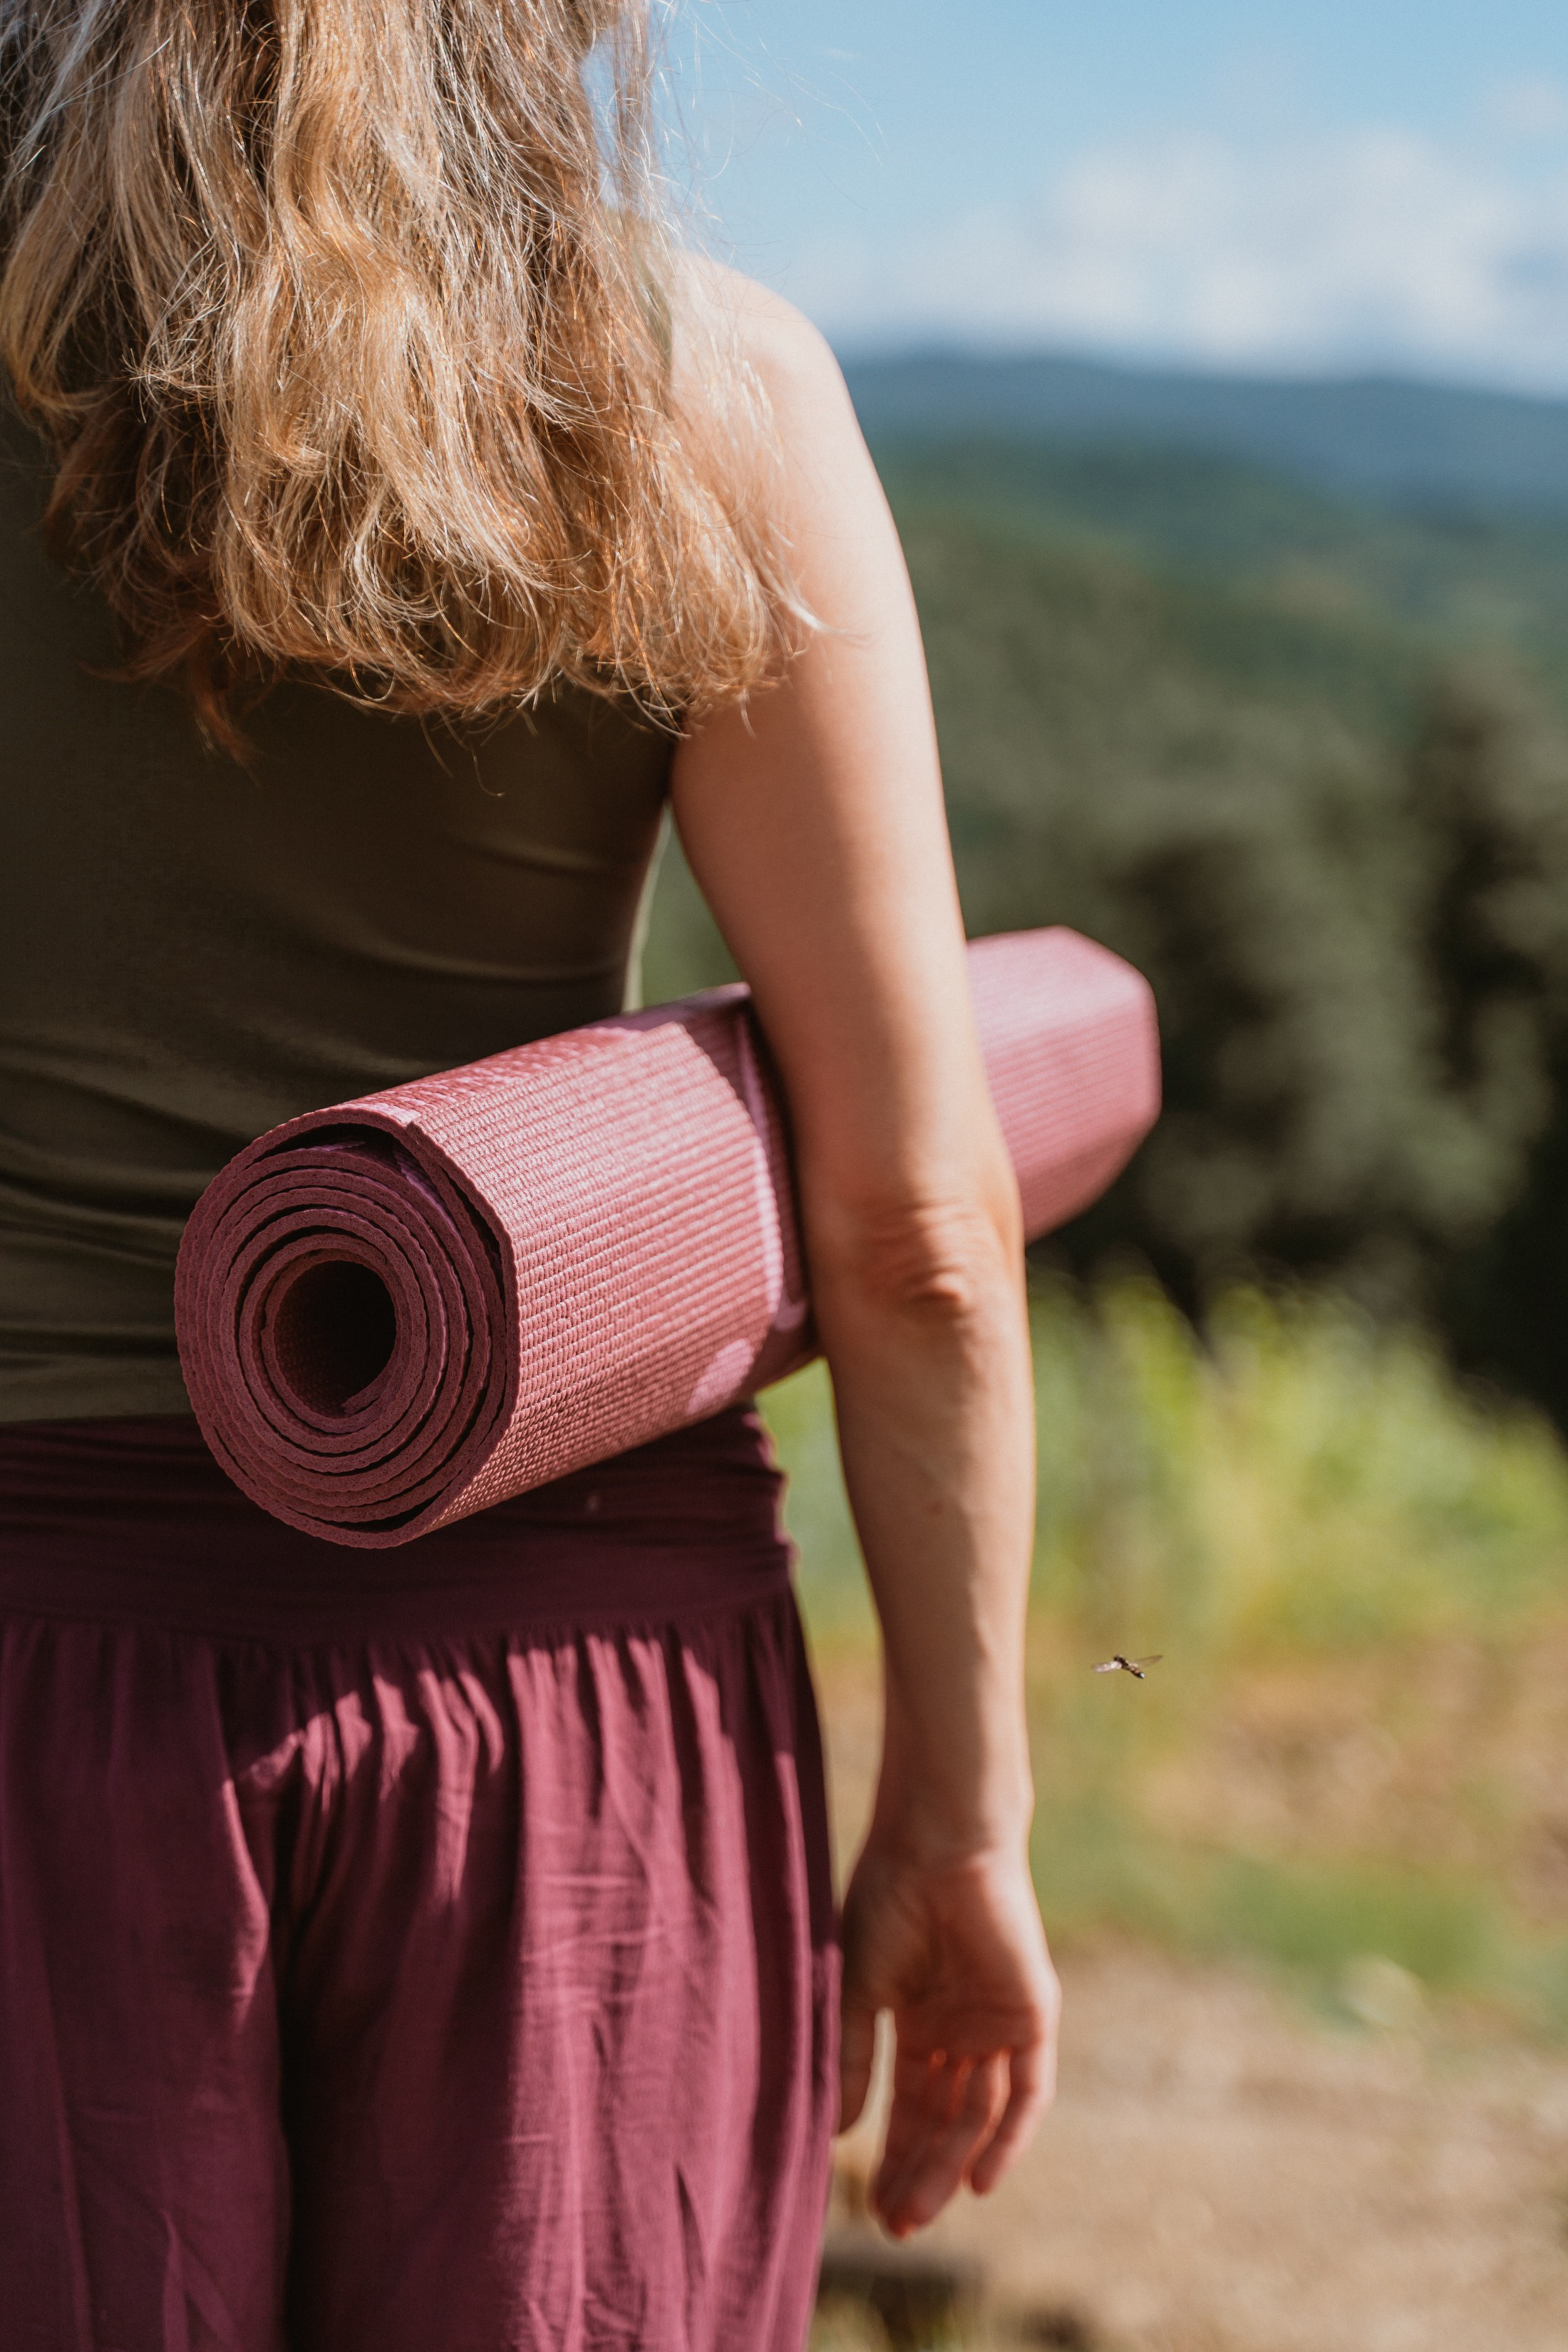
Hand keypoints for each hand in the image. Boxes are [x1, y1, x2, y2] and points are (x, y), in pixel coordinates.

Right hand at [838, 1837, 1059, 2237]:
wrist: (937, 1843)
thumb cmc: (888, 1899)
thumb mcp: (858, 1990)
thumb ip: (851, 2058)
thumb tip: (838, 2135)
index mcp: (918, 2019)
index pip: (908, 2104)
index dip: (891, 2155)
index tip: (870, 2208)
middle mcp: (961, 2028)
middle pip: (943, 2119)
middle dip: (919, 2173)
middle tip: (895, 2227)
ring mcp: (997, 2023)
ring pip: (979, 2114)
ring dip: (952, 2166)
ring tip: (919, 2213)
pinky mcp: (1031, 2015)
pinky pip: (1027, 2092)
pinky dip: (1009, 2138)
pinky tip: (982, 2182)